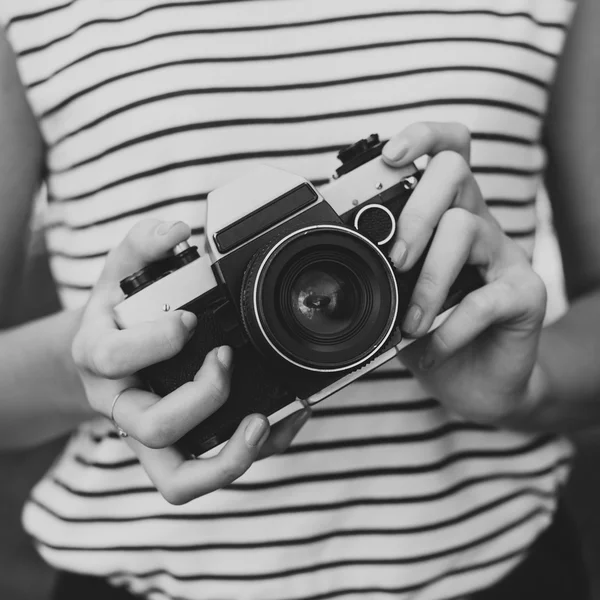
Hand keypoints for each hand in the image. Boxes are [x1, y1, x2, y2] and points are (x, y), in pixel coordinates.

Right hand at [71, 218, 309, 504]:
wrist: (105, 352)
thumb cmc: (118, 314)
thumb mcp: (120, 271)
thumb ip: (144, 244)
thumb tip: (176, 229)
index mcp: (100, 355)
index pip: (112, 359)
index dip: (155, 342)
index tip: (191, 318)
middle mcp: (121, 403)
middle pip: (151, 426)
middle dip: (201, 395)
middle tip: (226, 357)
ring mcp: (147, 434)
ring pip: (177, 478)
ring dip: (227, 456)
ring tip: (262, 420)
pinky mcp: (174, 450)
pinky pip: (202, 475)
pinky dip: (244, 458)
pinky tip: (274, 424)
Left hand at [382, 122, 546, 426]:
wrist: (471, 380)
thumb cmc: (428, 330)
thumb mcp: (393, 295)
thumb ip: (378, 267)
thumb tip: (338, 250)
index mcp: (445, 213)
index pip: (447, 150)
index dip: (423, 136)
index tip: (388, 156)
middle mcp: (477, 222)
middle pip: (455, 172)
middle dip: (416, 212)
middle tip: (396, 259)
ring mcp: (504, 255)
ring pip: (465, 229)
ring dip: (428, 281)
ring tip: (411, 323)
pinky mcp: (525, 293)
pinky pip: (485, 298)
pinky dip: (449, 328)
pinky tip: (432, 348)